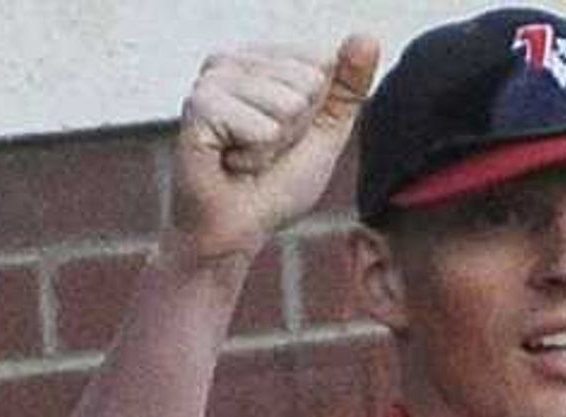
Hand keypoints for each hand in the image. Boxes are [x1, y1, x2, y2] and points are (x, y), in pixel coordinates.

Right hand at [168, 34, 381, 265]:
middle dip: (295, 131)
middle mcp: (231, 59)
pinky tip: (230, 162)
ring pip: (287, 104)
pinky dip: (255, 157)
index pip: (322, 64)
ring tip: (245, 157)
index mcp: (260, 59)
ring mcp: (210, 79)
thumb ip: (347, 89)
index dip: (315, 115)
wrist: (233, 230)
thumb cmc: (274, 184)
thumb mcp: (324, 134)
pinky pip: (262, 128)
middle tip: (263, 152)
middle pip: (307, 83)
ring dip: (274, 147)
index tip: (283, 139)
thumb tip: (367, 37)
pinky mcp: (199, 105)